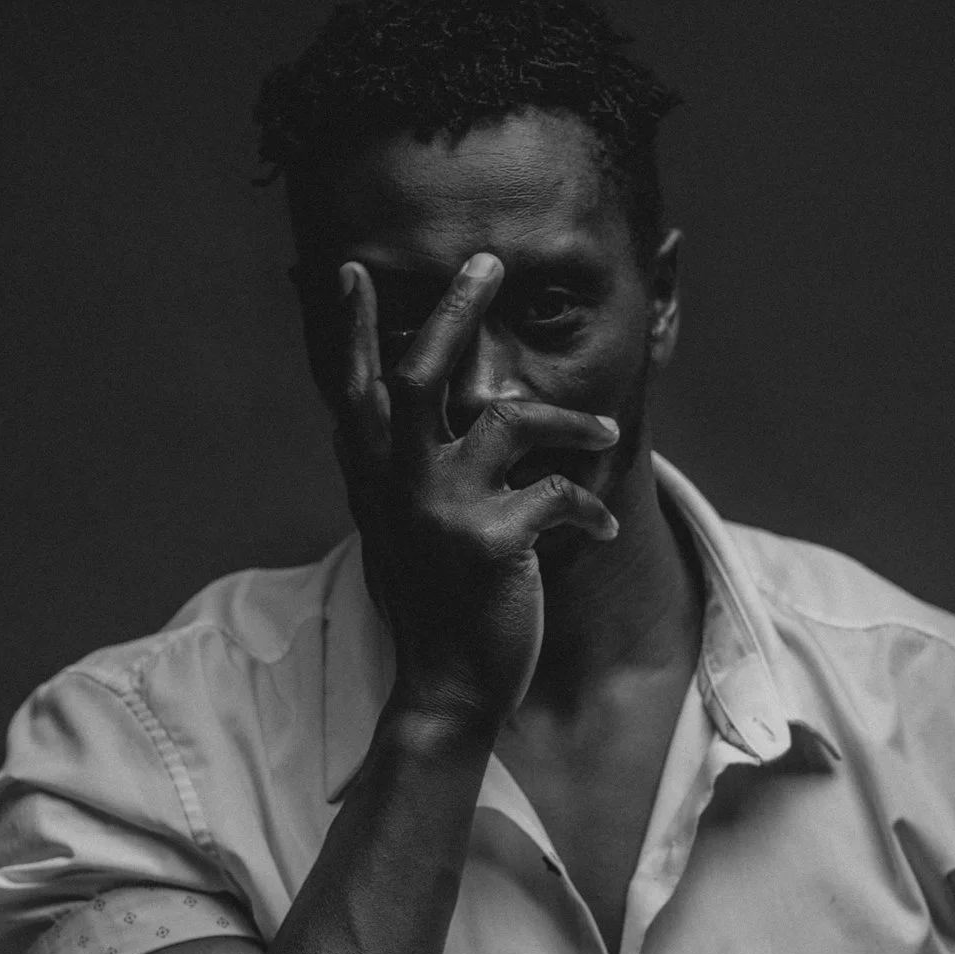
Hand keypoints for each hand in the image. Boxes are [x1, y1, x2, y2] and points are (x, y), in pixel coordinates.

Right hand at [333, 251, 619, 727]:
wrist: (449, 692)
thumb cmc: (439, 607)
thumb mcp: (403, 531)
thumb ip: (400, 472)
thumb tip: (401, 415)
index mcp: (374, 481)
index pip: (356, 390)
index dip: (352, 329)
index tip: (349, 269)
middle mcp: (398, 487)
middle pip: (420, 374)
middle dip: (456, 310)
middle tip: (489, 261)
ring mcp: (442, 513)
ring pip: (508, 418)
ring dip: (570, 417)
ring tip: (605, 426)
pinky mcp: (493, 545)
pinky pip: (559, 492)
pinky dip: (591, 507)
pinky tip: (604, 531)